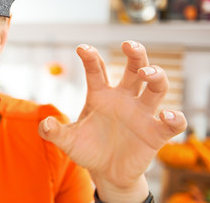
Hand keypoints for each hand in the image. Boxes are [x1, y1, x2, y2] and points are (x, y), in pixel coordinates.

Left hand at [38, 41, 186, 201]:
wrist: (106, 173)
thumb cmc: (88, 150)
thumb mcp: (68, 141)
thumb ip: (55, 133)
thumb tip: (44, 124)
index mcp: (100, 95)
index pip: (96, 70)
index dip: (90, 57)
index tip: (82, 48)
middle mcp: (123, 99)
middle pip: (135, 68)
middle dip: (135, 54)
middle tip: (129, 45)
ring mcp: (141, 114)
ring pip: (156, 87)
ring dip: (156, 76)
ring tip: (146, 73)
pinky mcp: (155, 133)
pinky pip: (171, 123)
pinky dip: (174, 118)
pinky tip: (167, 116)